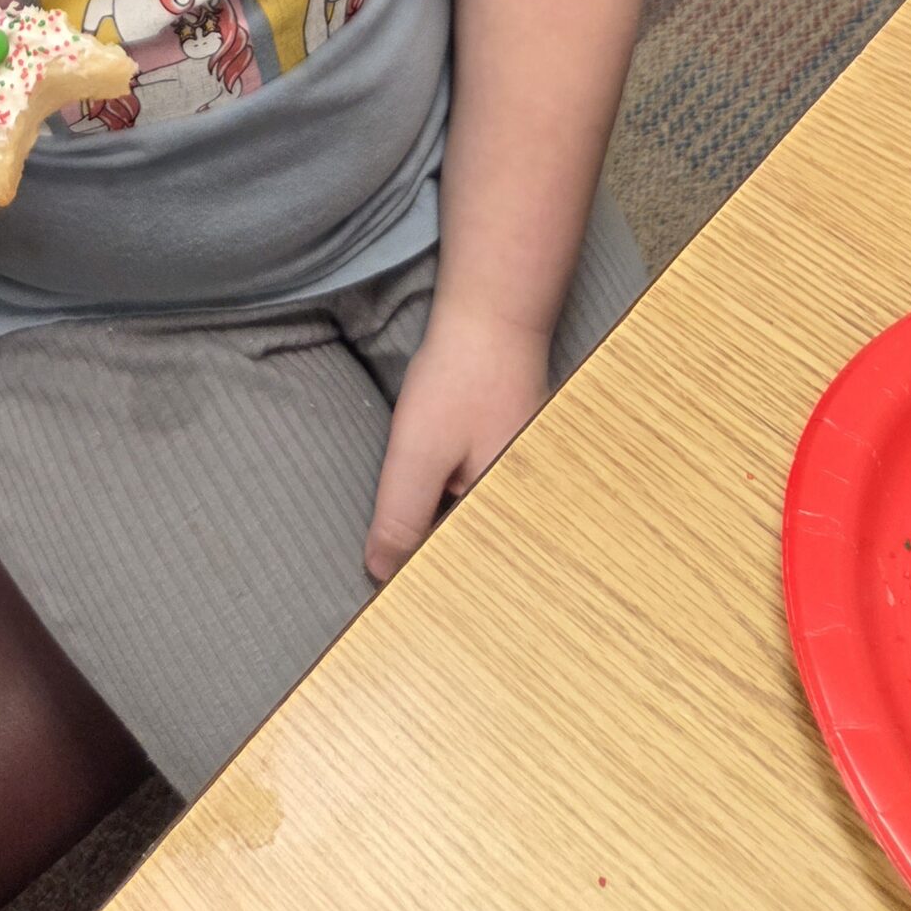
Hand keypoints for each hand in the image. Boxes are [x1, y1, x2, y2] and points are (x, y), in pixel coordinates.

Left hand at [366, 306, 551, 581]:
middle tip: (392, 565)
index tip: (389, 594)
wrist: (492, 317)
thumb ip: (402, 517)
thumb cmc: (461, 381)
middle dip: (433, 557)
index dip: (425, 582)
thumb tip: (382, 573)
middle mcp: (527, 505)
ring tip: (410, 538)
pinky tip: (434, 494)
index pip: (466, 572)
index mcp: (510, 514)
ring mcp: (524, 480)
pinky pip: (480, 497)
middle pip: (473, 551)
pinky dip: (452, 502)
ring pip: (475, 524)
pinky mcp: (514, 459)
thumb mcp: (419, 455)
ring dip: (442, 530)